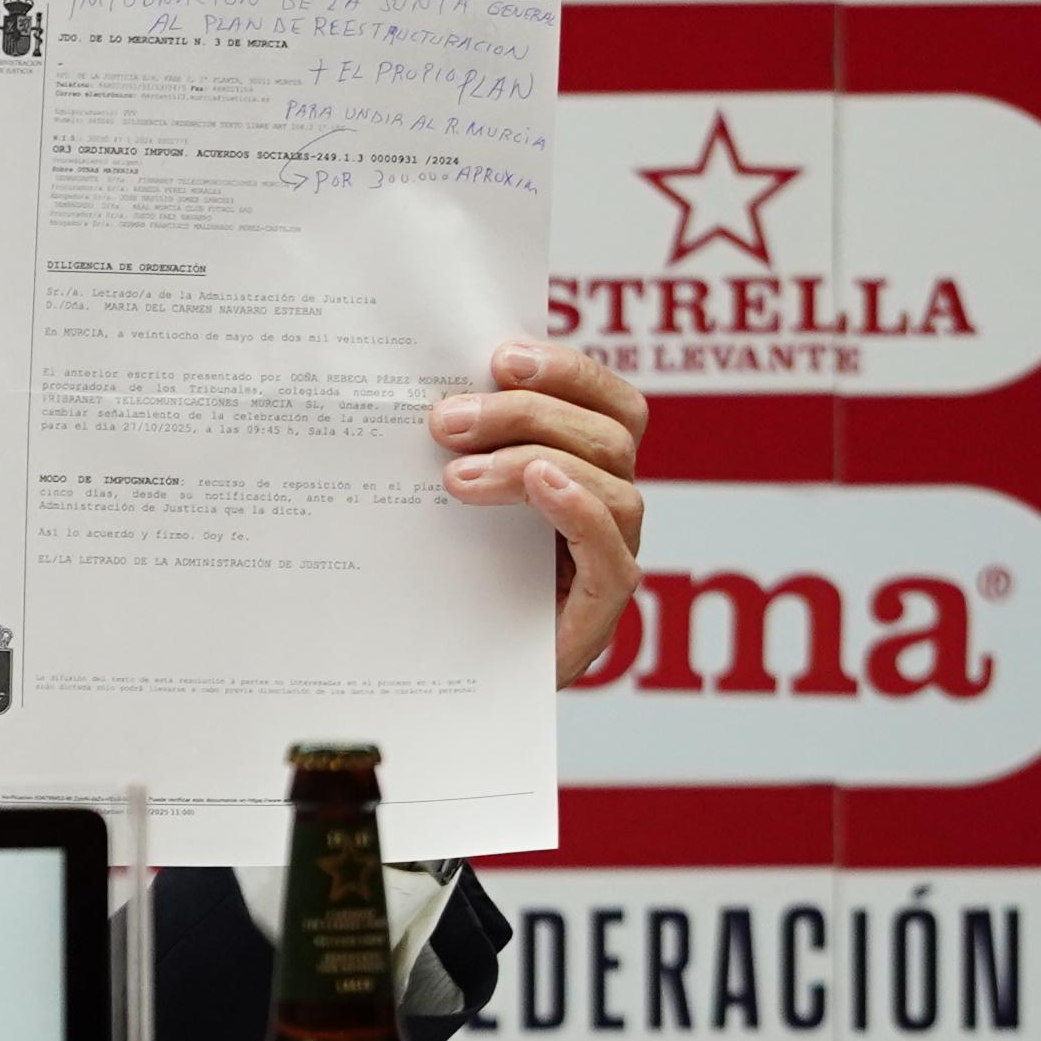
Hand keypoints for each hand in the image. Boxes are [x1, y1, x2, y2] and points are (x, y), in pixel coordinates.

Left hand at [430, 342, 647, 686]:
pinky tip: (538, 484)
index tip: (500, 357)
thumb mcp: (449, 501)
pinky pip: (612, 551)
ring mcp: (611, 555)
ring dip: (531, 458)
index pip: (607, 400)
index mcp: (586, 467)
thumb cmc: (447, 580)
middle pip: (607, 432)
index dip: (567, 369)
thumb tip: (427, 389)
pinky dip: (580, 506)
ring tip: (456, 474)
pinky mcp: (600, 608)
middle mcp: (610, 504)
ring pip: (612, 480)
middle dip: (524, 413)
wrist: (447, 683)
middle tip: (445, 421)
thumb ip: (460, 446)